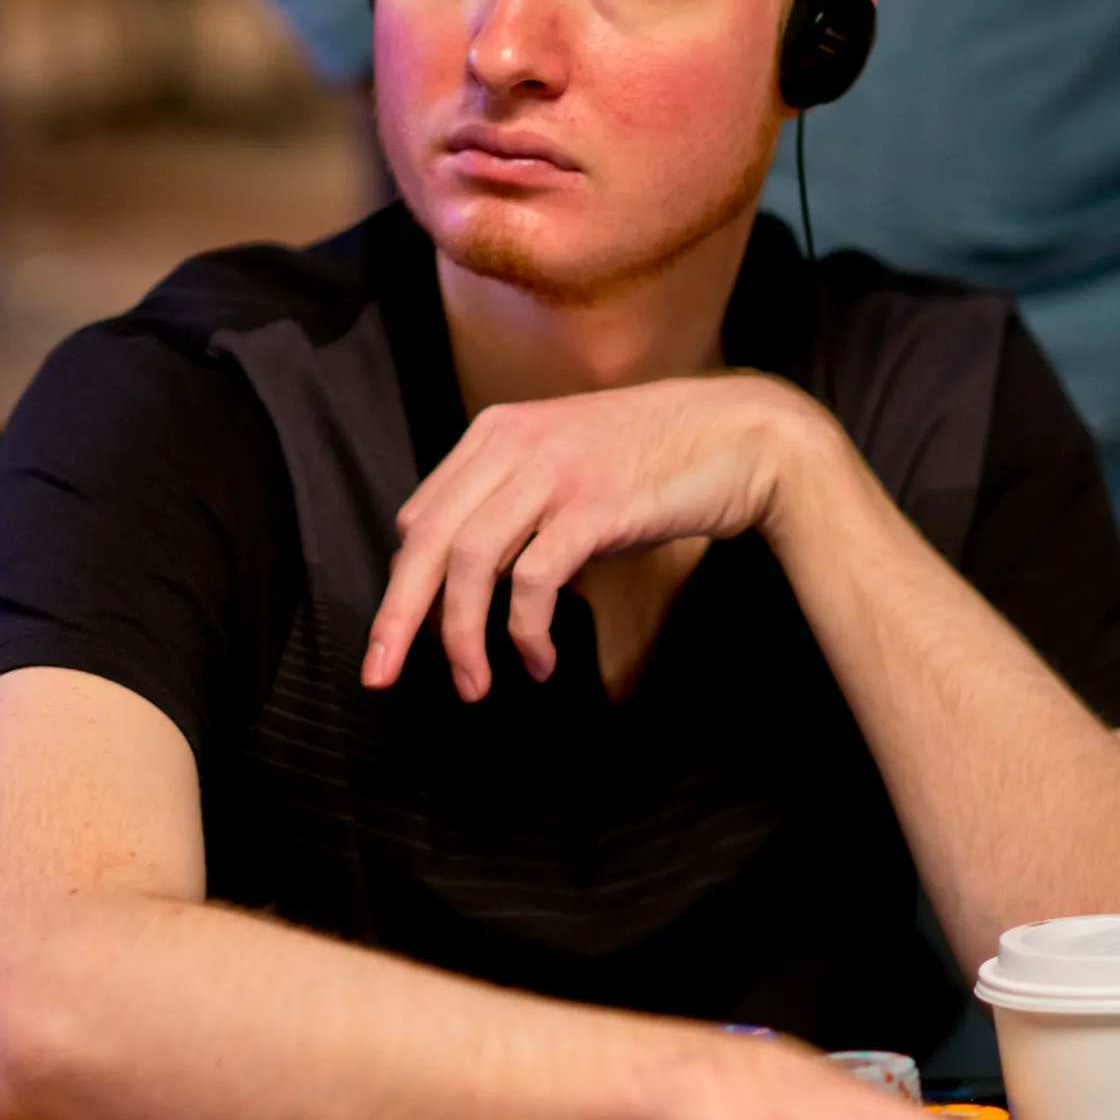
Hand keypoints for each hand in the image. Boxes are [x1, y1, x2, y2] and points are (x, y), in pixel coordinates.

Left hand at [361, 373, 831, 698]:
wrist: (741, 436)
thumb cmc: (655, 462)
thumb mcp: (566, 466)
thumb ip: (514, 503)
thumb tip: (468, 578)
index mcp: (497, 433)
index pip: (422, 516)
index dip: (403, 582)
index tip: (398, 637)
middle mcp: (514, 444)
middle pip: (427, 539)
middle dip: (396, 615)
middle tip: (379, 674)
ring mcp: (554, 471)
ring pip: (471, 562)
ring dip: (461, 635)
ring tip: (472, 686)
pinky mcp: (594, 505)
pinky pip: (534, 580)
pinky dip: (526, 632)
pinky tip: (539, 663)